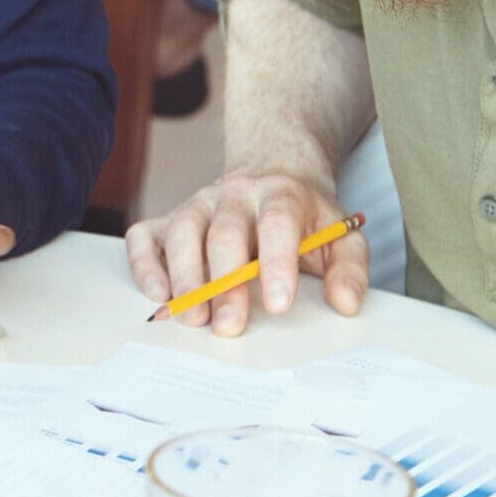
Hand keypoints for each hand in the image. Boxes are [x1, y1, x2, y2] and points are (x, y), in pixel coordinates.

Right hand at [124, 172, 367, 336]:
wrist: (274, 170)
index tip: (279, 305)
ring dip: (184, 278)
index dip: (276, 264)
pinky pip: (145, 236)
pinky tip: (158, 294)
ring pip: (183, 233)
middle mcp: (235, 194)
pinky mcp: (169, 217)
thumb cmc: (305, 217)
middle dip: (225, 283)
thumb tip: (346, 304)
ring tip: (193, 319)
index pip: (277, 223)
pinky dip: (145, 265)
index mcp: (281, 194)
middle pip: (225, 233)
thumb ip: (350, 269)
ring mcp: (198, 204)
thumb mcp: (341, 235)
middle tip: (229, 326)